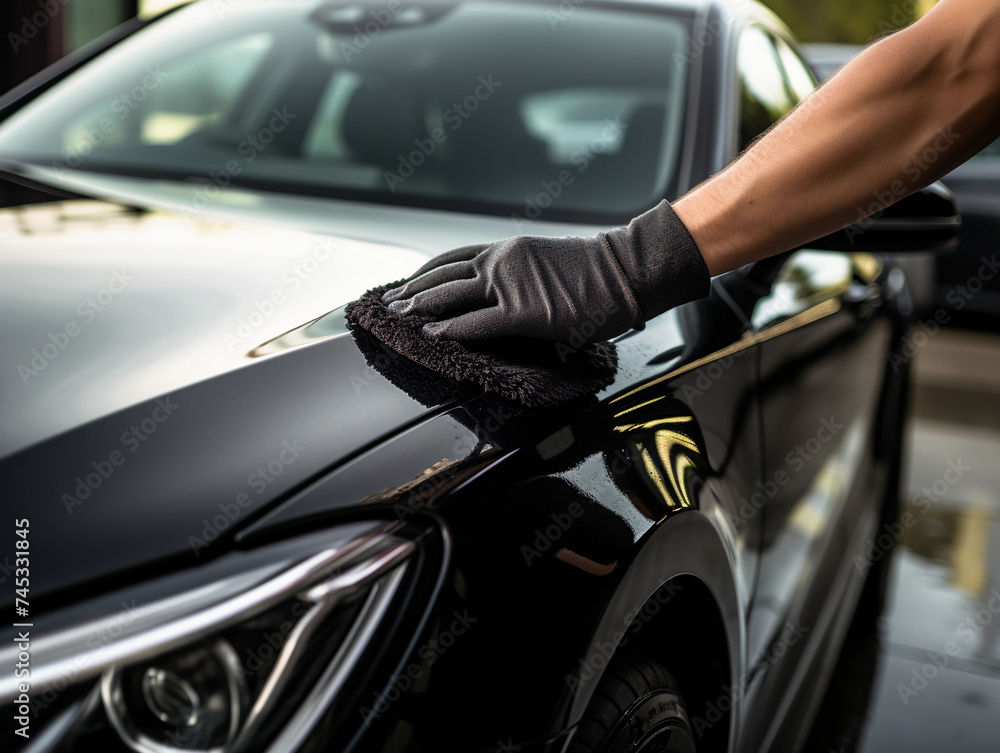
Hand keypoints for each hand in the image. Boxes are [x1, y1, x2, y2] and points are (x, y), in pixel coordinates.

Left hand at [382, 200, 710, 342]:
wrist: (625, 271)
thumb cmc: (596, 272)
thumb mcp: (547, 263)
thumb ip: (521, 276)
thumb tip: (510, 296)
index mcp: (506, 250)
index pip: (451, 258)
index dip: (424, 273)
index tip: (406, 285)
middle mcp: (500, 262)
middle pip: (442, 276)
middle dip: (411, 292)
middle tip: (389, 305)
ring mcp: (509, 285)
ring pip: (450, 297)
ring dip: (419, 309)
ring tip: (398, 320)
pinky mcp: (523, 312)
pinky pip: (475, 324)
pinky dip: (449, 331)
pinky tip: (430, 338)